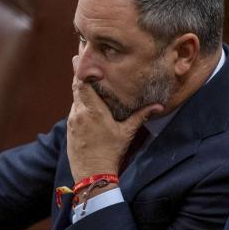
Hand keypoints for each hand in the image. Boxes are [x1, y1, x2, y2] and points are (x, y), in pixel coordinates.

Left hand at [67, 56, 162, 181]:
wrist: (92, 175)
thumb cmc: (111, 152)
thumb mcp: (127, 133)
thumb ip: (141, 116)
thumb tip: (159, 106)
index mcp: (92, 110)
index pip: (82, 82)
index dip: (82, 68)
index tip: (82, 54)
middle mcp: (79, 112)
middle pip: (75, 86)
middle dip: (78, 72)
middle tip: (78, 56)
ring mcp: (72, 121)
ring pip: (75, 99)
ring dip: (80, 89)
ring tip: (83, 75)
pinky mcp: (70, 130)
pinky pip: (74, 111)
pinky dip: (79, 103)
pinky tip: (85, 101)